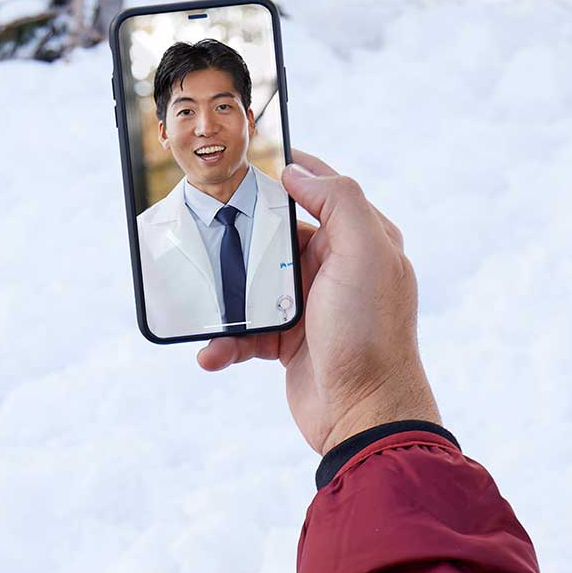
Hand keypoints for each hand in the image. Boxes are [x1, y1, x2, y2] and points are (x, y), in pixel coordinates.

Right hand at [198, 150, 438, 454]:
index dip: (292, 169)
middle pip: (278, 234)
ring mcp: (311, 305)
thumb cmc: (370, 333)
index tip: (251, 157)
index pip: (324, 189)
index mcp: (362, 240)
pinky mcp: (289, 341)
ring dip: (225, 295)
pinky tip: (213, 351)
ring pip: (255, 282)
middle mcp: (338, 268)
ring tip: (201, 300)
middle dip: (242, 233)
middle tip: (205, 222)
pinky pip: (247, 330)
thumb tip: (298, 173)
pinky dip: (226, 340)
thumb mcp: (365, 254)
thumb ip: (339, 202)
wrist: (365, 415)